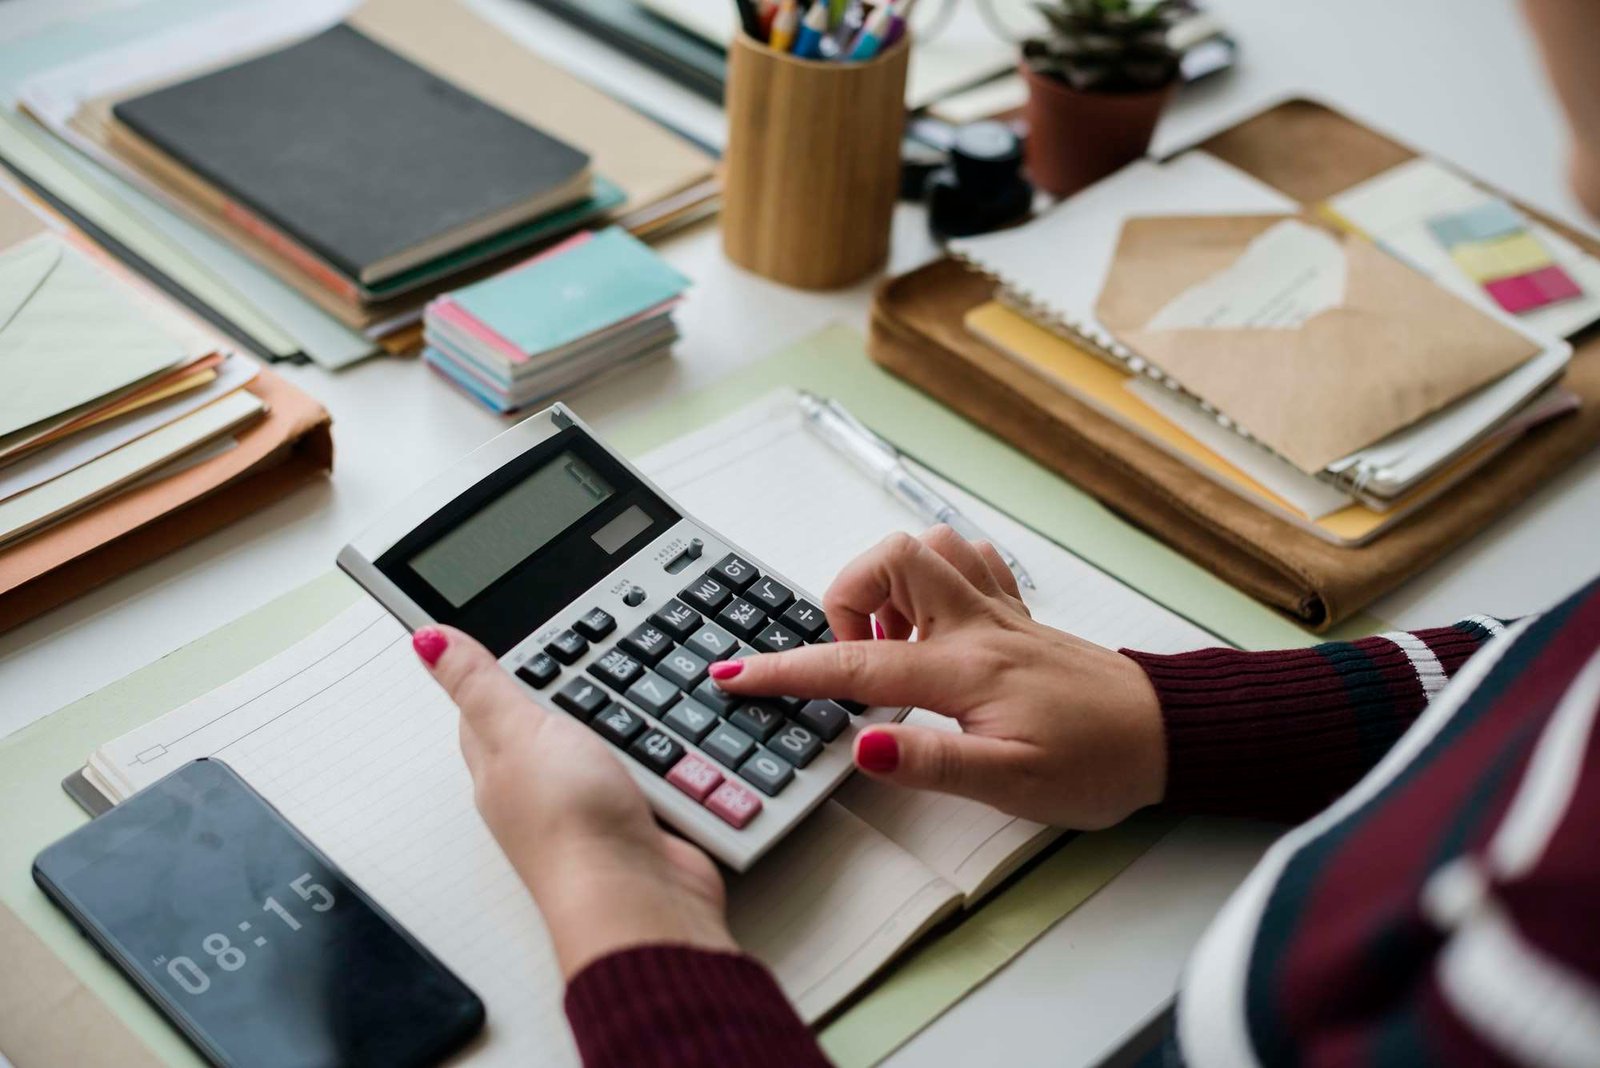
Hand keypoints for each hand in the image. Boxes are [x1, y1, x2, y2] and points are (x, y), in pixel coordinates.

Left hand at [413, 626, 735, 978]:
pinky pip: (652, 776)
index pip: (486, 706)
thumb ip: (478, 683)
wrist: (636, 896)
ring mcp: (591, 807)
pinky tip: (674, 749)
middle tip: (600, 657)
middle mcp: (540, 788)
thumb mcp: (517, 729)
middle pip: (553, 723)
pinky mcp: (639, 822)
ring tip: (644, 696)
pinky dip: (665, 761)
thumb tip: (425, 640)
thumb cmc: (569, 824)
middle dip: (579, 692)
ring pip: (609, 746)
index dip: (503, 669)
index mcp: (497, 763)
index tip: (526, 637)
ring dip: (630, 725)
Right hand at [708, 527, 1165, 829]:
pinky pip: (968, 558)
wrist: (1166, 735)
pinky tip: (935, 618)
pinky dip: (936, 573)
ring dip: (891, 582)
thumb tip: (863, 746)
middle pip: (889, 559)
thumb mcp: (1013, 786)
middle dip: (845, 595)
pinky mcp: (1016, 612)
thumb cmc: (1097, 765)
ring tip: (892, 640)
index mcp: (963, 670)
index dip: (785, 673)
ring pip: (927, 546)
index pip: (854, 665)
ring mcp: (998, 611)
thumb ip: (933, 763)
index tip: (732, 677)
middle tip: (852, 656)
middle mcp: (977, 624)